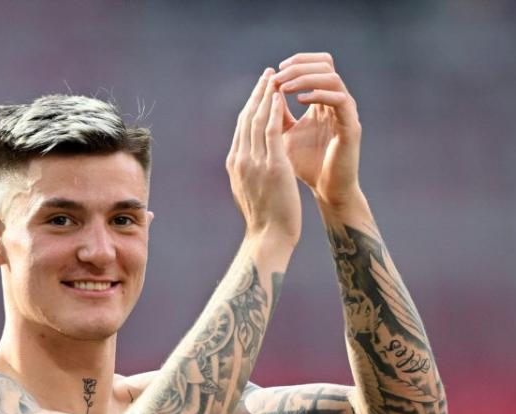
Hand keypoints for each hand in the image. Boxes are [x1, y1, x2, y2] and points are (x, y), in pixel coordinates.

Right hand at [226, 68, 302, 245]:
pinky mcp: (272, 165)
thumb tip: (249, 162)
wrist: (269, 237)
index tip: (260, 91)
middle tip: (267, 74)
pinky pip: (271, 130)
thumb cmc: (265, 220)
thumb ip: (249, 172)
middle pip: (246, 118)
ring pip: (257, 120)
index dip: (250, 106)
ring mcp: (254, 162)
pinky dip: (273, 110)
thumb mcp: (251, 191)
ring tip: (275, 77)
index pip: (242, 128)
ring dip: (266, 95)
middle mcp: (241, 159)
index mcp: (235, 164)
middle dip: (257, 94)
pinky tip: (280, 96)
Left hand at [272, 52, 362, 207]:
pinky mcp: (352, 126)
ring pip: (332, 77)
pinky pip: (340, 100)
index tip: (273, 71)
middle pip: (326, 63)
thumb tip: (264, 90)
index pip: (316, 64)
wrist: (325, 189)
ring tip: (283, 88)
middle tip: (277, 77)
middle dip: (298, 67)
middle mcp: (338, 101)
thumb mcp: (285, 133)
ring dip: (305, 78)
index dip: (297, 61)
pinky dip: (319, 95)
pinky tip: (299, 102)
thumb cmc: (305, 164)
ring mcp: (347, 112)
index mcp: (323, 100)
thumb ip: (277, 113)